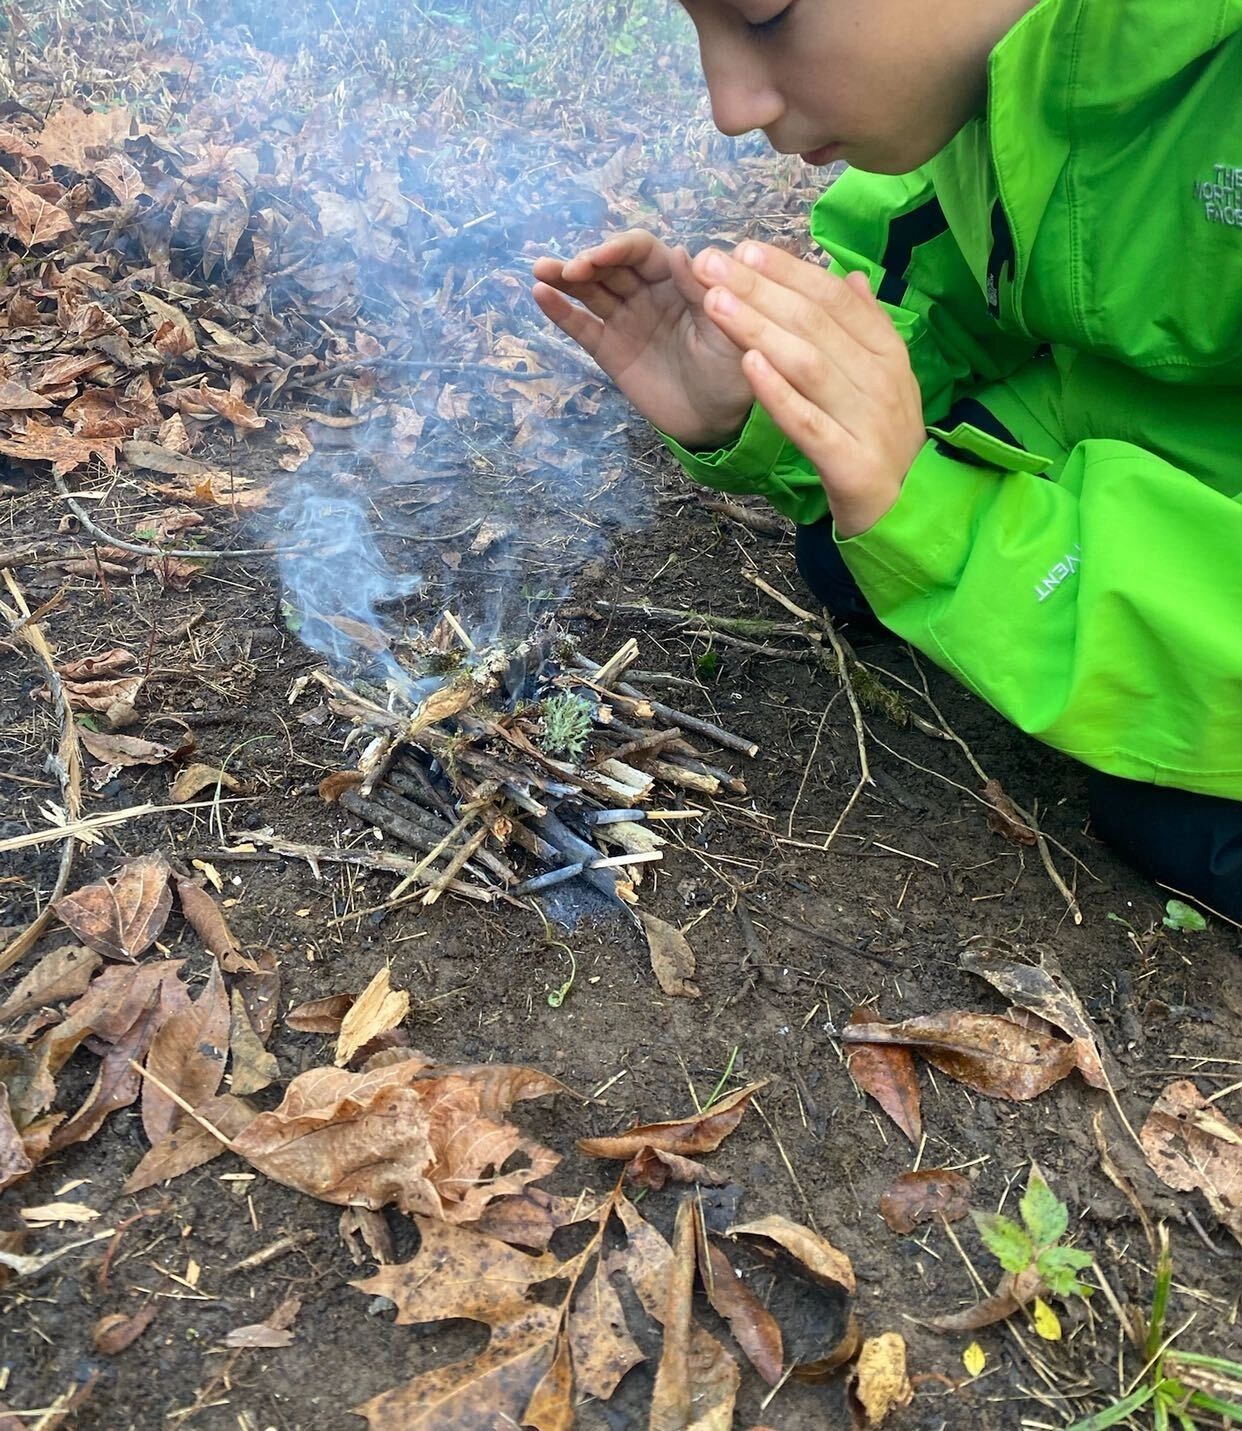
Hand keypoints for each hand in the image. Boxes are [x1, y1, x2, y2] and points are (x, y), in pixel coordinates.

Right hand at [532, 231, 755, 449]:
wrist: (720, 420)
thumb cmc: (734, 370)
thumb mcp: (727, 328)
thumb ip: (703, 291)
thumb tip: (681, 252)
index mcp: (678, 280)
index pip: (642, 251)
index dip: (618, 249)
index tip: (598, 258)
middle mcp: (648, 293)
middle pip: (610, 267)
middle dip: (588, 262)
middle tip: (568, 270)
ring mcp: (626, 321)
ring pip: (591, 291)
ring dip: (564, 277)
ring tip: (540, 270)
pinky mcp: (611, 351)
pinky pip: (583, 326)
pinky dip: (561, 311)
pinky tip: (540, 294)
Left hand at [691, 241, 925, 535]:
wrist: (908, 515)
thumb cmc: (880, 443)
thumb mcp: (882, 382)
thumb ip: (866, 328)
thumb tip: (851, 276)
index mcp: (886, 354)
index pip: (833, 299)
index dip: (788, 271)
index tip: (743, 249)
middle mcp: (880, 381)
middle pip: (814, 323)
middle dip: (759, 289)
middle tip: (709, 264)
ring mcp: (868, 422)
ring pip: (808, 365)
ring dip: (758, 328)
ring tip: (715, 302)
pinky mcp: (850, 464)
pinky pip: (809, 423)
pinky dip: (778, 393)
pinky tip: (747, 365)